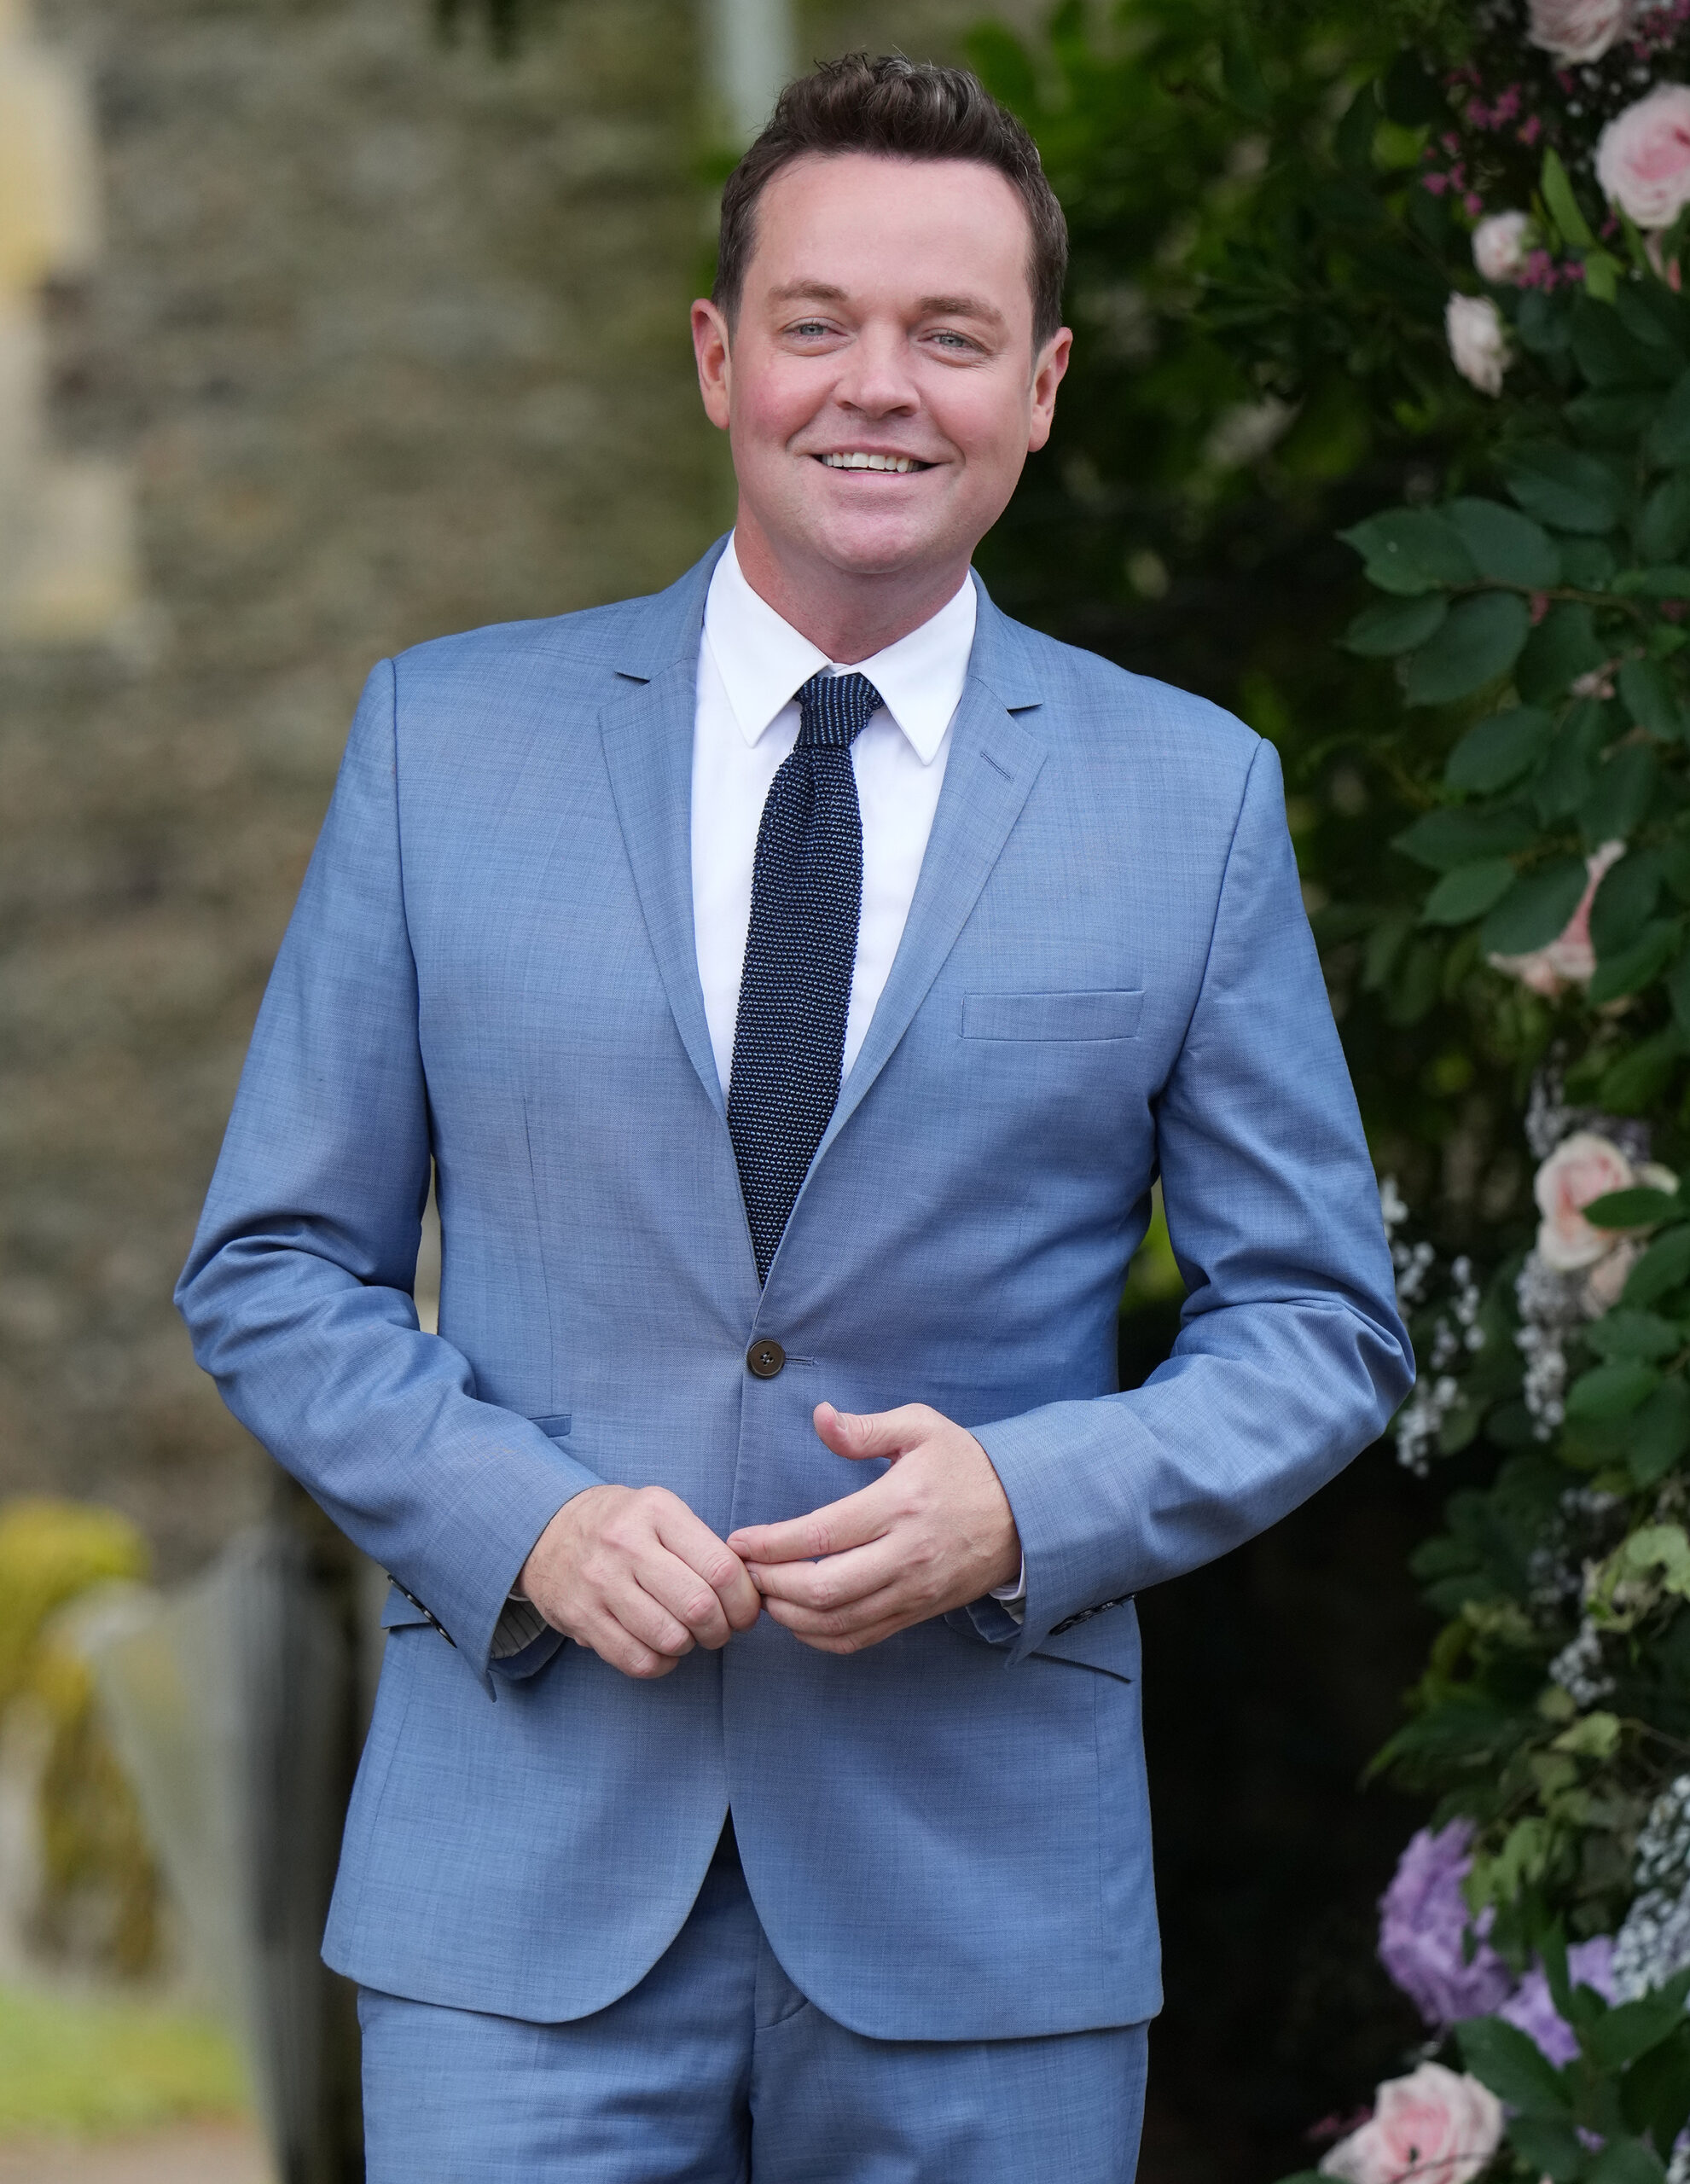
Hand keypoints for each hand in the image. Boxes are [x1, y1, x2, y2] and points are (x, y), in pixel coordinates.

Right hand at [518, 1485, 761, 1679]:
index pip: (721, 1568)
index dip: (744, 1602)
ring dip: (690, 1646)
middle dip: (721, 1630)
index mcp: (657, 1511)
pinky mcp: (580, 1617)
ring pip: (670, 1638)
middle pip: (699, 1607)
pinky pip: (637, 1660)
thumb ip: (703, 1546)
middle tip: (720, 1629)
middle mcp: (626, 1544)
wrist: (548, 1530)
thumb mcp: (662, 1513)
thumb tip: (751, 1593)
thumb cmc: (624, 1525)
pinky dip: (661, 1664)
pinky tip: (661, 1648)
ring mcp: (599, 1582)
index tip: (745, 1612)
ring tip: (687, 1635)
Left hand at [726, 1403, 1020, 1654]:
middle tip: (744, 1571)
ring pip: (838, 1621)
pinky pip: (861, 1638)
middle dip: (771, 1584)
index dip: (770, 1543)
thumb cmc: (965, 1465)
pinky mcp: (919, 1612)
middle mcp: (906, 1555)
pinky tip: (797, 1620)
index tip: (739, 1541)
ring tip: (763, 1594)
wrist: (1026, 1513)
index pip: (820, 1536)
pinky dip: (820, 1637)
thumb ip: (865, 1428)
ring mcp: (914, 1591)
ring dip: (789, 1616)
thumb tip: (819, 1417)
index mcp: (899, 1505)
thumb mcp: (921, 1428)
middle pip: (823, 1588)